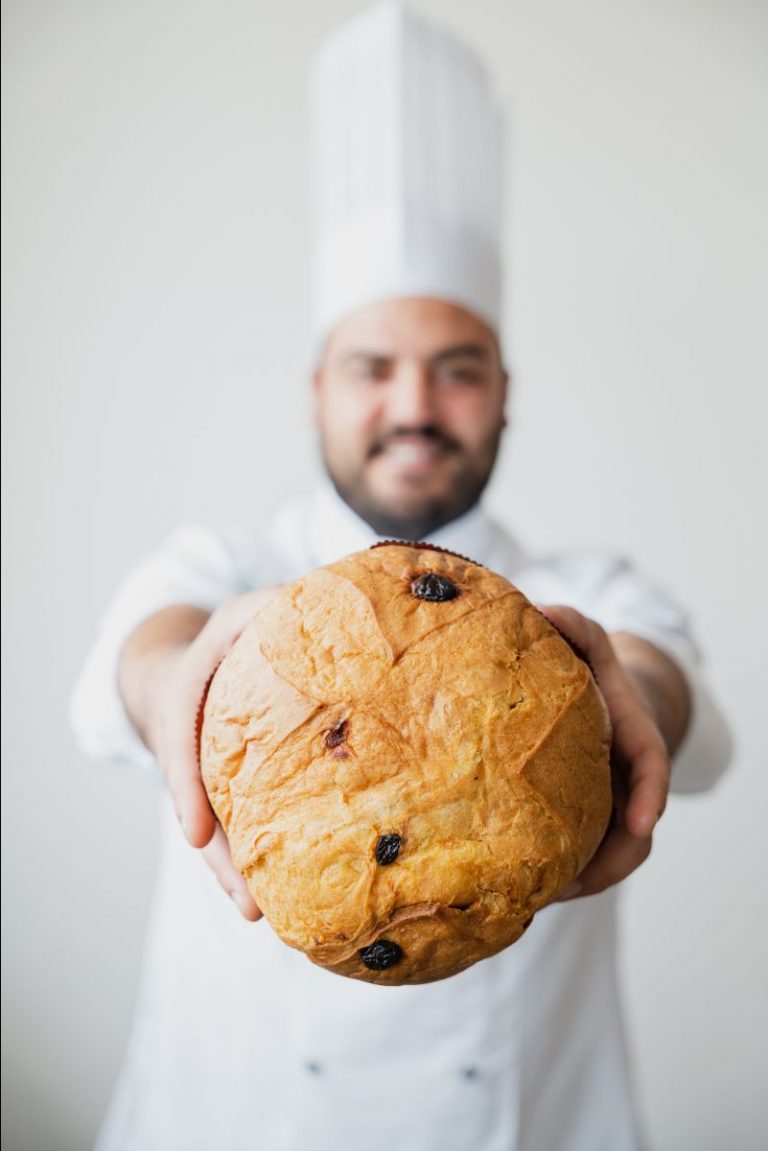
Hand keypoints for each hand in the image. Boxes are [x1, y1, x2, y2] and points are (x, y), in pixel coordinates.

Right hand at [149, 587, 278, 919]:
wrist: (198, 659)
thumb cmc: (234, 636)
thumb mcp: (248, 612)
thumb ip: (276, 608)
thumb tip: (338, 602)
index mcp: (191, 692)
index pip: (181, 737)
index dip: (188, 787)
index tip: (192, 833)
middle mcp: (193, 737)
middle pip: (196, 802)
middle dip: (218, 854)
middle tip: (247, 902)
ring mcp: (210, 770)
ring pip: (216, 825)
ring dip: (234, 871)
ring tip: (257, 915)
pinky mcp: (232, 789)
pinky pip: (238, 823)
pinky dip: (253, 858)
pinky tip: (276, 896)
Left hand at [535, 604, 670, 899]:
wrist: (587, 691)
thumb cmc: (584, 664)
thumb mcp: (583, 638)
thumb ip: (571, 623)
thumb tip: (544, 612)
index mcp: (632, 732)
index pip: (651, 763)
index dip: (650, 794)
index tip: (643, 822)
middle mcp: (625, 775)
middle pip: (632, 832)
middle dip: (607, 862)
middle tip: (567, 886)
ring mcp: (606, 801)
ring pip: (604, 852)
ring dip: (577, 878)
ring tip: (536, 897)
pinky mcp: (580, 818)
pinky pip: (577, 852)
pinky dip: (556, 872)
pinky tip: (517, 886)